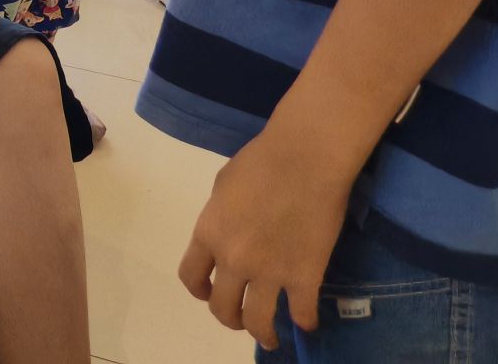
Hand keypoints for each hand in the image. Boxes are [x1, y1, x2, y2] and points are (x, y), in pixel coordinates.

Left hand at [179, 126, 351, 349]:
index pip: (190, 276)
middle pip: (221, 307)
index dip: (198, 290)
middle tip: (240, 319)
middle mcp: (232, 260)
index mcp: (208, 234)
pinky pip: (302, 314)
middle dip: (229, 318)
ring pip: (258, 322)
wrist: (304, 159)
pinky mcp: (304, 277)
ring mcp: (268, 272)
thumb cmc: (261, 161)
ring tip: (270, 338)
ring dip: (263, 334)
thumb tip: (227, 232)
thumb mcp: (223, 187)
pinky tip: (307, 321)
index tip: (207, 294)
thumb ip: (220, 217)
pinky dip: (305, 322)